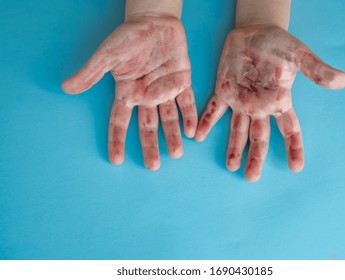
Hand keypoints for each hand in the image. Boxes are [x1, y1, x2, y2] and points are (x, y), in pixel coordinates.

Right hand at [62, 16, 196, 169]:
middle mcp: (147, 96)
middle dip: (151, 146)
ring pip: (169, 119)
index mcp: (128, 92)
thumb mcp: (108, 55)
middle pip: (147, 126)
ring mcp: (165, 90)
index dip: (117, 140)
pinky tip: (192, 132)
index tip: (117, 160)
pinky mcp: (182, 82)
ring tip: (177, 153)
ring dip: (173, 136)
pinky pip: (187, 103)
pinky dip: (190, 116)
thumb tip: (66, 88)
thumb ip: (91, 72)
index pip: (120, 121)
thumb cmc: (129, 36)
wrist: (154, 20)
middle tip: (153, 166)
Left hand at [195, 24, 344, 181]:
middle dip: (255, 158)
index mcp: (278, 102)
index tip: (295, 167)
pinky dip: (206, 122)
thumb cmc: (278, 44)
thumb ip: (317, 70)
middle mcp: (259, 107)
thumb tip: (343, 81)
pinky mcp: (223, 91)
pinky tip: (199, 136)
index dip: (293, 148)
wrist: (254, 32)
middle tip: (251, 177)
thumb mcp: (299, 55)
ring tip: (230, 166)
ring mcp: (240, 101)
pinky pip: (213, 110)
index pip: (289, 130)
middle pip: (259, 138)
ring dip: (233, 148)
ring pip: (237, 130)